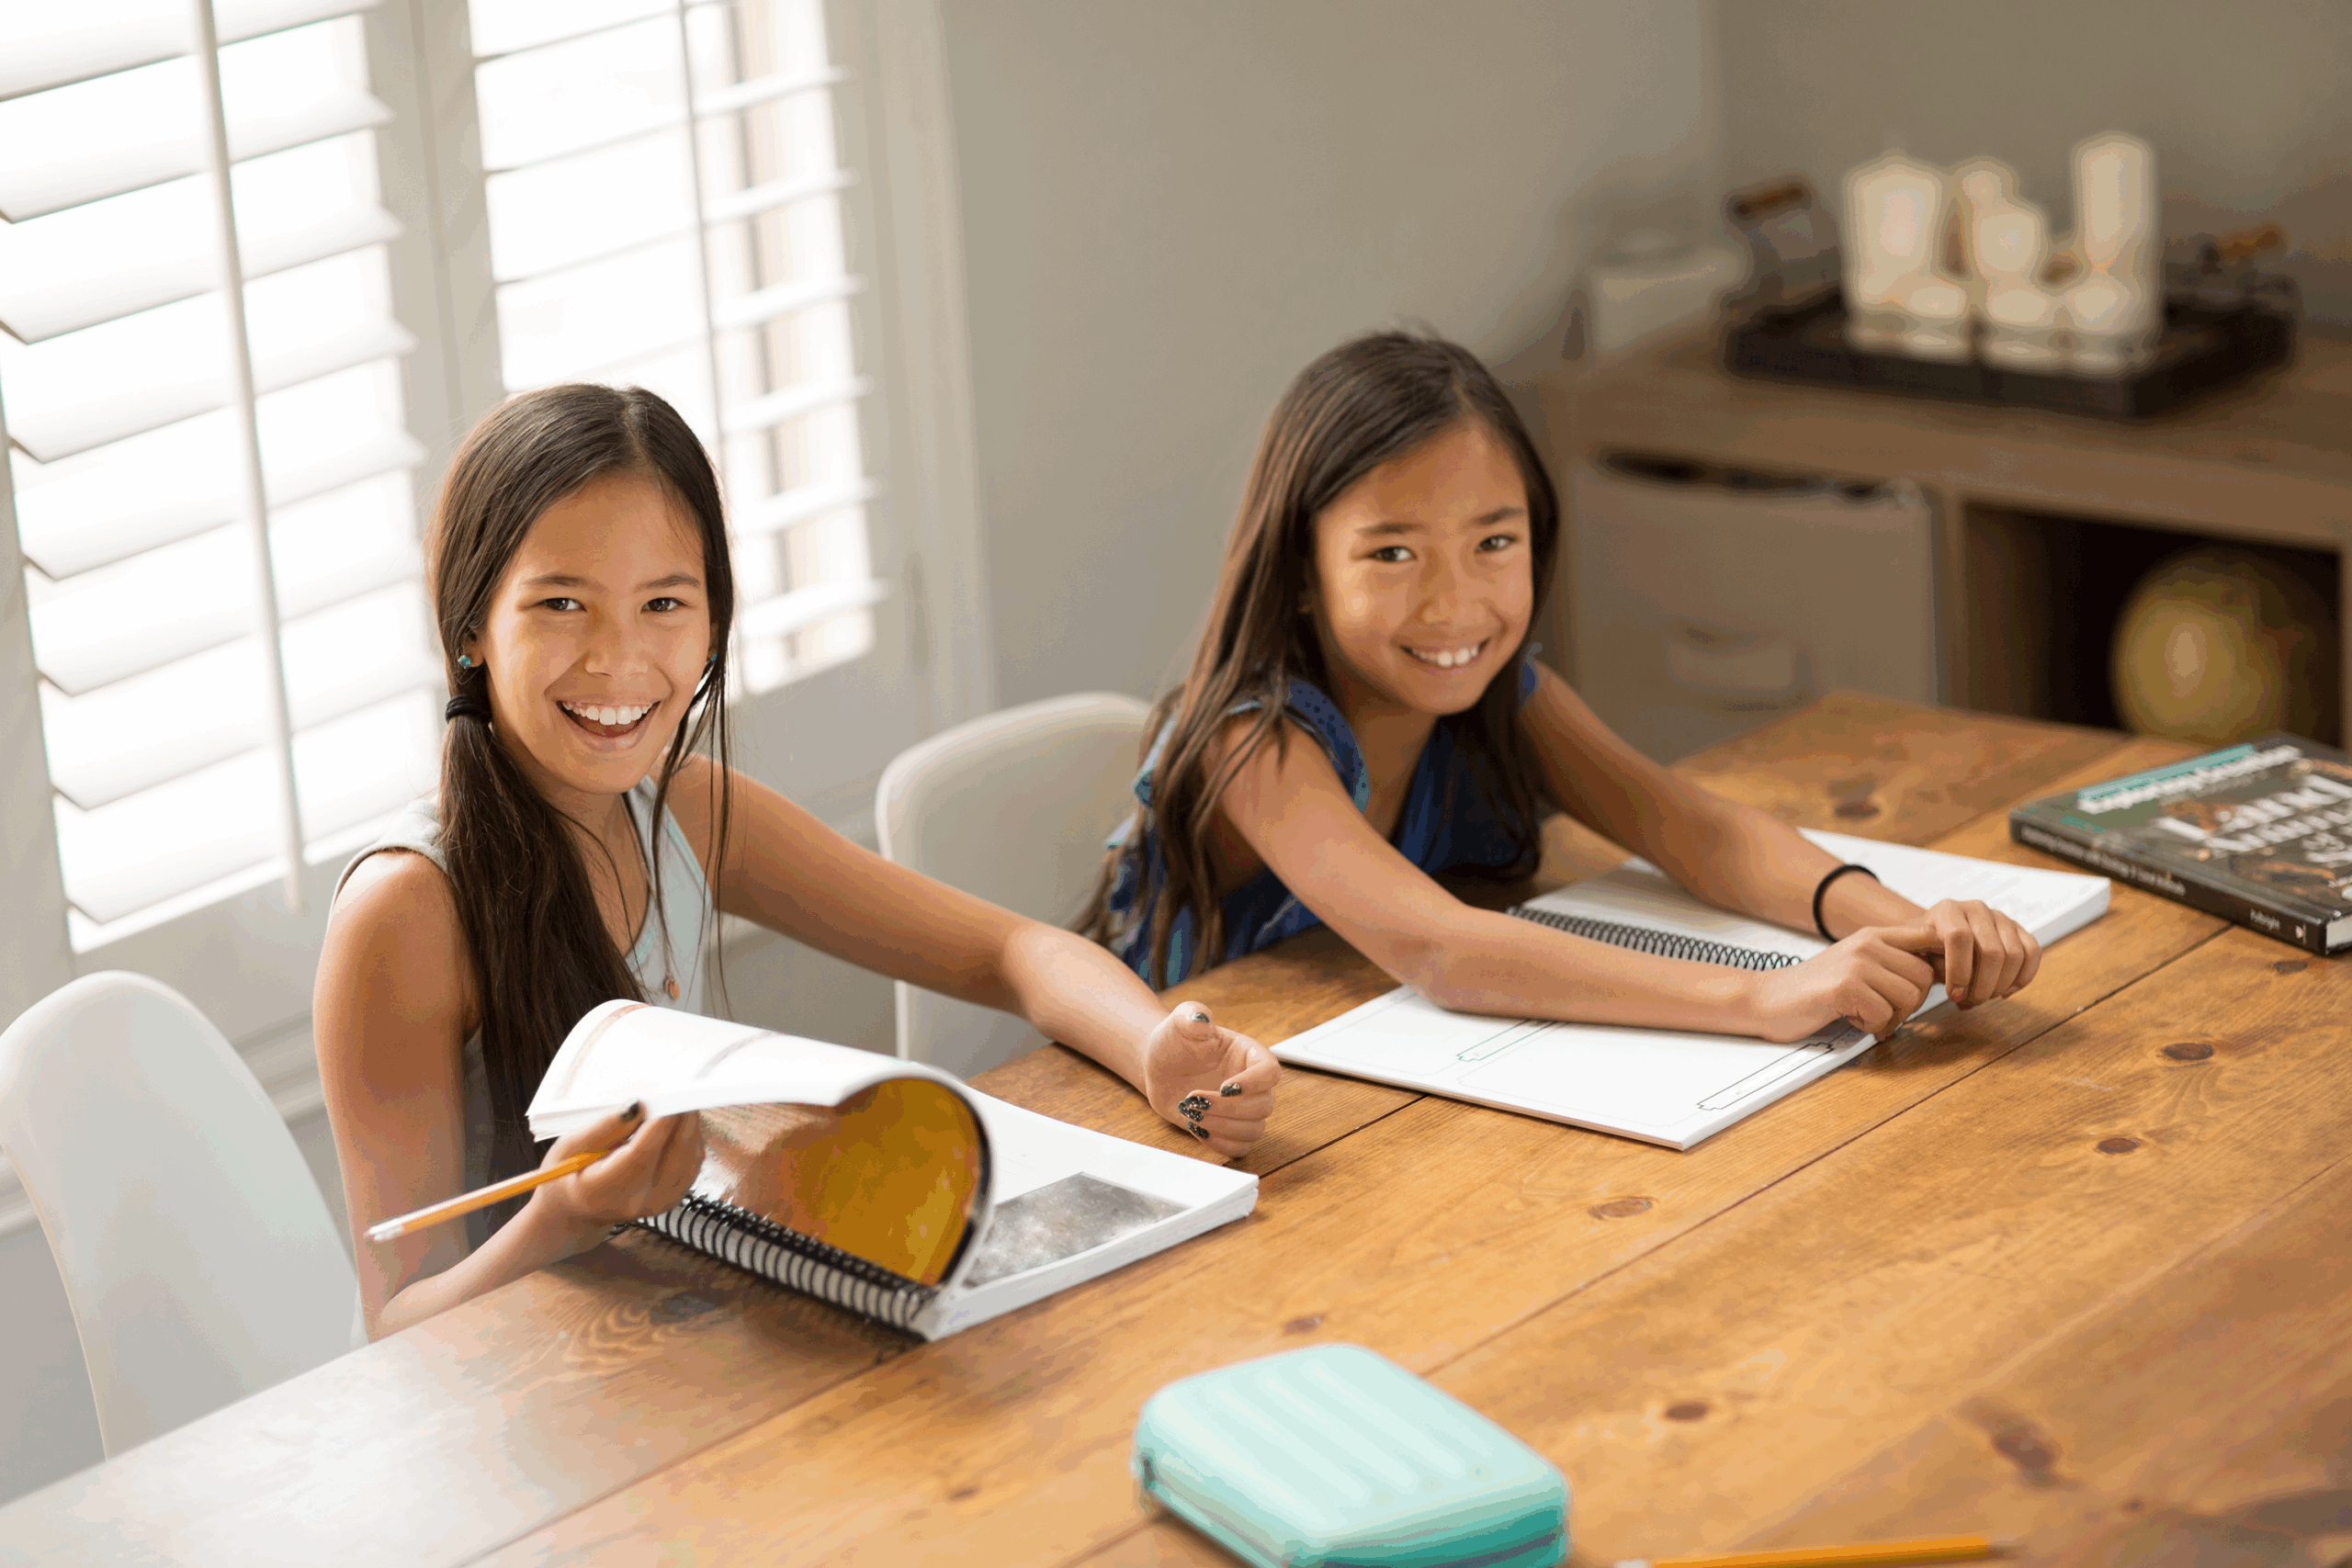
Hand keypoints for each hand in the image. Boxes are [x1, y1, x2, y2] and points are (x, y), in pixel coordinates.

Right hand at [530, 1101, 705, 1252]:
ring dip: (688, 1126)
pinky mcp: (672, 1198)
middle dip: (682, 1118)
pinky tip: (676, 1124)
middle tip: (681, 1089)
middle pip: (675, 1154)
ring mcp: (658, 1202)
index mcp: (606, 1191)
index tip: (669, 1094)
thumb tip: (637, 1106)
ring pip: (690, 1157)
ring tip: (676, 1102)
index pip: (642, 1154)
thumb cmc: (565, 1175)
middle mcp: (638, 1200)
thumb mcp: (570, 1147)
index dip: (660, 1123)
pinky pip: (692, 1163)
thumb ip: (605, 1127)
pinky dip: (689, 1139)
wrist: (574, 1212)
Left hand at [1139, 1001, 1280, 1159]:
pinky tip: (1197, 1130)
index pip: (1270, 1072)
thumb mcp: (1179, 1022)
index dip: (1253, 1083)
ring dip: (1223, 1127)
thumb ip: (1191, 1015)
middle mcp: (1253, 1084)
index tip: (1224, 1087)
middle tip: (1194, 1100)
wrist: (1160, 1068)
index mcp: (1249, 1055)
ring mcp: (1243, 1109)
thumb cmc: (1174, 1042)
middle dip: (1229, 1109)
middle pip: (1263, 1106)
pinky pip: (1240, 1147)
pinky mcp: (1230, 1129)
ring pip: (1254, 1130)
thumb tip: (1202, 1018)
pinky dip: (1221, 1143)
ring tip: (1192, 1115)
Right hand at [1745, 925, 1941, 1042]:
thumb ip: (1891, 962)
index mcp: (1873, 935)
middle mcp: (1868, 943)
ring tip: (1865, 1015)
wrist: (1767, 998)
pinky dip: (1871, 1026)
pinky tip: (1851, 1019)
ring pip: (1909, 997)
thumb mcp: (1857, 964)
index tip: (1923, 987)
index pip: (1929, 938)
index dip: (1939, 963)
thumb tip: (1938, 971)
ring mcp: (1856, 963)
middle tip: (1884, 1013)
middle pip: (1924, 977)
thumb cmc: (1814, 989)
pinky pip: (1884, 1014)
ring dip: (1891, 1017)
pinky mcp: (1845, 987)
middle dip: (1910, 1005)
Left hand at [1915, 898, 2040, 1007]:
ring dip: (2001, 986)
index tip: (1953, 996)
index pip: (1959, 938)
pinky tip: (2004, 992)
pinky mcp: (2019, 929)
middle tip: (1970, 1002)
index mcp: (1947, 910)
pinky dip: (2022, 978)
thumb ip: (1930, 967)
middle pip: (1992, 952)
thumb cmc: (1925, 950)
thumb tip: (1956, 988)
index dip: (1959, 971)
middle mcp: (1976, 908)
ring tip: (1983, 998)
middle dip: (1982, 986)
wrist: (1937, 936)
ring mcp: (2000, 917)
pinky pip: (2033, 953)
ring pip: (2014, 955)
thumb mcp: (1917, 955)